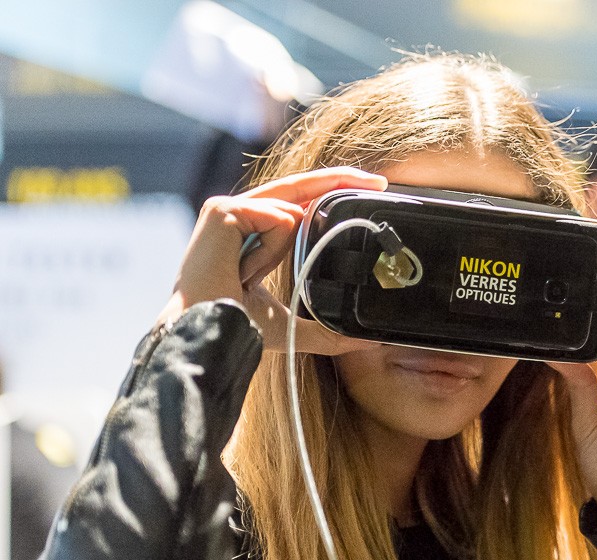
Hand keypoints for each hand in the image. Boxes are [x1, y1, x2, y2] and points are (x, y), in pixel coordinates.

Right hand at [156, 167, 388, 354]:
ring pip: (292, 214)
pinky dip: (270, 251)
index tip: (371, 188)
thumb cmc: (239, 328)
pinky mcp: (224, 209)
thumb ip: (328, 329)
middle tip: (380, 181)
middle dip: (341, 179)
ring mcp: (230, 208)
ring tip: (247, 279)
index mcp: (253, 234)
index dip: (332, 192)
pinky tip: (242, 271)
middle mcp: (241, 215)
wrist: (212, 332)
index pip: (300, 204)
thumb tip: (367, 339)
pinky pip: (277, 220)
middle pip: (301, 187)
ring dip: (281, 255)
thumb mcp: (295, 325)